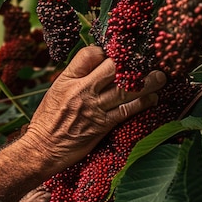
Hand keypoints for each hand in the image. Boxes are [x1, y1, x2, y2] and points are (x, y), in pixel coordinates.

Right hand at [23, 46, 165, 172]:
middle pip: (114, 67)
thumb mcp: (55, 92)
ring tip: (159, 77)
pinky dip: (144, 102)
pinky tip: (152, 98)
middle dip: (132, 62)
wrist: (42, 149)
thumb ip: (75, 78)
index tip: (113, 56)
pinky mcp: (103, 125)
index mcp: (67, 80)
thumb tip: (97, 66)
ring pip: (127, 88)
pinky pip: (128, 110)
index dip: (105, 52)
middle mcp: (81, 91)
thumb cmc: (47, 121)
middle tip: (145, 61)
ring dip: (148, 81)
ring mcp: (93, 108)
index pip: (90, 54)